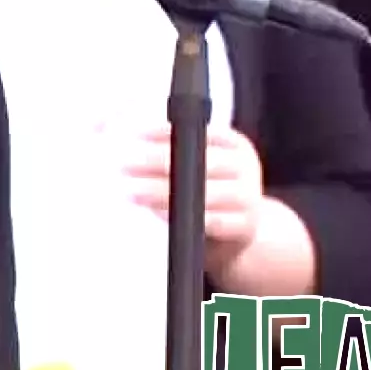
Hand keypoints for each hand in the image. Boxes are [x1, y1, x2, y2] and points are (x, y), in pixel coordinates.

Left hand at [121, 124, 264, 258]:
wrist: (235, 238)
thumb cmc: (206, 193)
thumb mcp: (197, 166)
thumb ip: (172, 151)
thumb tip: (122, 137)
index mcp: (234, 145)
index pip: (200, 131)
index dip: (166, 131)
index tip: (135, 134)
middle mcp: (245, 167)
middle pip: (202, 160)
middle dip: (160, 160)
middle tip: (125, 163)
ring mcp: (248, 197)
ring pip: (204, 193)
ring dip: (164, 192)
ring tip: (134, 191)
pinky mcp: (244, 227)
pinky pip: (212, 221)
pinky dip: (183, 217)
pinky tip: (157, 213)